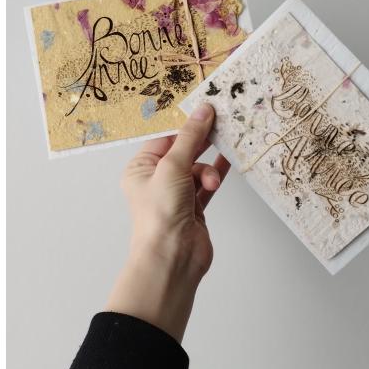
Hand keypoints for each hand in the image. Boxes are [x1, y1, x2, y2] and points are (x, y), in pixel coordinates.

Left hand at [106, 103, 230, 340]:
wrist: (172, 257)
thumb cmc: (160, 214)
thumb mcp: (173, 166)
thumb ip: (191, 137)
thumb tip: (203, 111)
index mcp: (140, 169)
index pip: (165, 139)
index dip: (185, 128)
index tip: (206, 112)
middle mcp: (156, 181)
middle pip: (183, 152)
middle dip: (201, 144)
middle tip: (221, 126)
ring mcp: (176, 195)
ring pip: (198, 169)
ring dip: (208, 171)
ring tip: (211, 182)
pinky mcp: (194, 208)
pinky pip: (207, 184)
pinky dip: (216, 175)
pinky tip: (228, 163)